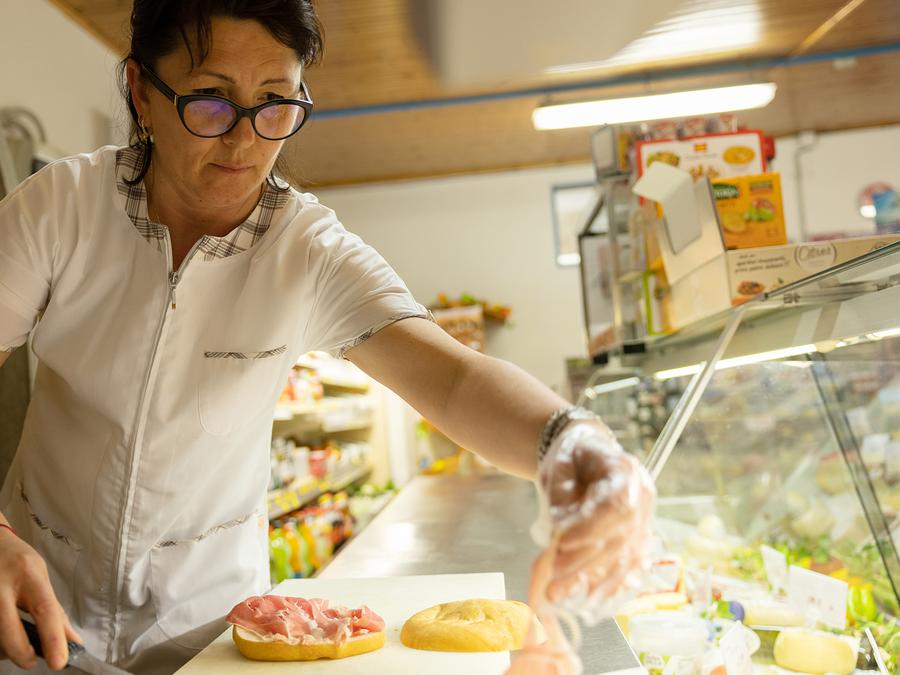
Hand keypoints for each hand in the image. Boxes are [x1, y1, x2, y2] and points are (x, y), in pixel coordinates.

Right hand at [0, 527, 80, 669]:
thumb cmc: (18, 561)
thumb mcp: (40, 576)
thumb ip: (54, 608)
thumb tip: (73, 640)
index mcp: (28, 576)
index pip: (45, 609)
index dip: (53, 638)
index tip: (60, 662)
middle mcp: (1, 587)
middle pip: (9, 631)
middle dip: (22, 653)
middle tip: (32, 660)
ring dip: (7, 648)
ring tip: (16, 643)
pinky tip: (4, 637)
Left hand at [537, 422, 654, 611]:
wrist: (588, 453)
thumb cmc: (572, 458)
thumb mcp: (559, 469)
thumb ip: (560, 500)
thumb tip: (557, 536)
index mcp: (625, 471)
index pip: (615, 505)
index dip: (591, 529)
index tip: (560, 544)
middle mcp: (642, 496)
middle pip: (620, 536)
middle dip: (585, 562)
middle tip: (553, 578)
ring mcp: (645, 518)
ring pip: (625, 556)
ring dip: (593, 580)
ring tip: (561, 593)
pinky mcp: (639, 537)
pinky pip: (630, 565)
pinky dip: (610, 583)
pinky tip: (590, 597)